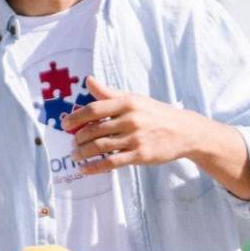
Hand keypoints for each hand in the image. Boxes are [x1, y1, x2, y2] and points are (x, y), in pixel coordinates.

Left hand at [62, 76, 198, 172]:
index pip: (94, 109)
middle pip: (94, 130)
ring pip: (100, 147)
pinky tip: (85, 169)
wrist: (184, 131)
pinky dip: (95, 167)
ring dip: (83, 153)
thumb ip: (109, 92)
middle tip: (72, 143)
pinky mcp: (140, 155)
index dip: (76, 117)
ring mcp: (135, 138)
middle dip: (78, 138)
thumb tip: (88, 80)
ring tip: (75, 156)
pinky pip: (111, 162)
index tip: (65, 124)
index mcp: (127, 103)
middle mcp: (130, 119)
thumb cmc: (156, 113)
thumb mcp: (135, 99)